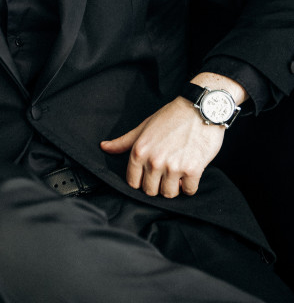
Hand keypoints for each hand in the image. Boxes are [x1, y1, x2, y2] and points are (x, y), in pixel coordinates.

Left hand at [100, 96, 225, 197]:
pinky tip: (190, 172)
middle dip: (158, 185)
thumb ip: (124, 142)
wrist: (200, 108)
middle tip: (166, 174)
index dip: (142, 181)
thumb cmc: (171, 116)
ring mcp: (173, 166)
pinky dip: (190, 185)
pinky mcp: (193, 170)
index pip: (133, 183)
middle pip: (151, 191)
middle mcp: (154, 161)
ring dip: (174, 187)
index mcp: (139, 151)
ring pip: (169, 194)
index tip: (150, 175)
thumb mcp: (143, 127)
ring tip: (178, 173)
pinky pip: (189, 191)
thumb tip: (104, 147)